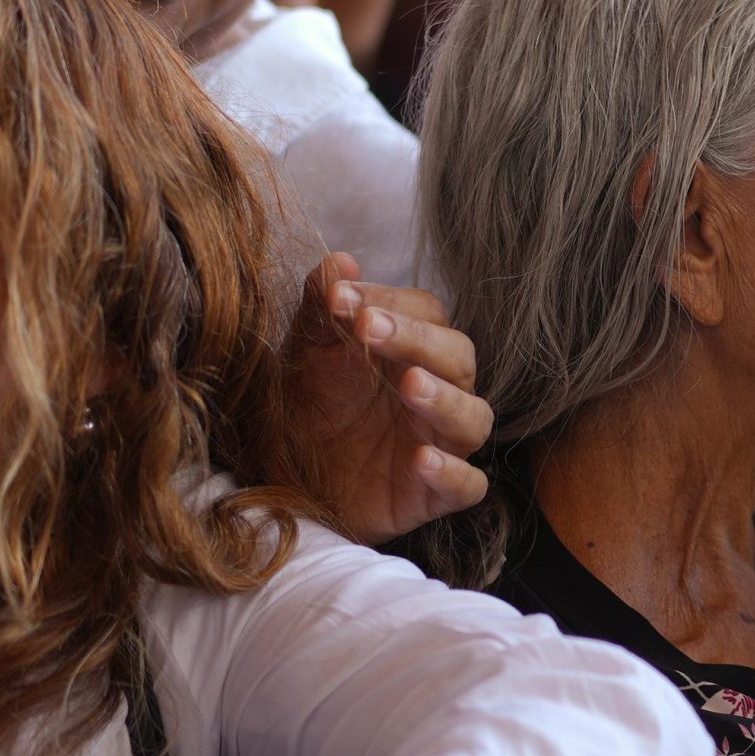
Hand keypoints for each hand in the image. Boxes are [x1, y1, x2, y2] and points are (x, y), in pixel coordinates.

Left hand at [279, 252, 491, 544]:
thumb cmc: (304, 409)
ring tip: (410, 386)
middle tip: (368, 328)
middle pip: (459, 357)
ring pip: (474, 417)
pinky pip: (469, 485)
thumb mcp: (304, 353)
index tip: (341, 299)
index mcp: (411, 352)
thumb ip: (320, 306)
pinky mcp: (434, 495)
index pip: (429, 314)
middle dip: (419, 341)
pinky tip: (421, 460)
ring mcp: (440, 444)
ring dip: (447, 399)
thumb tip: (340, 261)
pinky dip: (453, 472)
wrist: (280, 481)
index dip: (393, 304)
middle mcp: (436, 392)